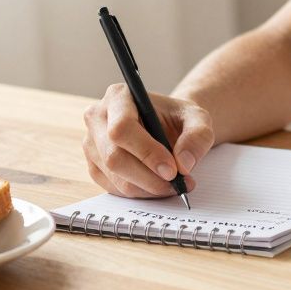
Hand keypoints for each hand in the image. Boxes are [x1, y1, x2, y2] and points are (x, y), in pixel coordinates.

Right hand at [82, 84, 214, 198]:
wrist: (168, 126)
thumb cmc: (178, 118)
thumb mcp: (198, 118)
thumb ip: (197, 136)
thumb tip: (184, 163)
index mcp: (118, 96)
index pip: (122, 128)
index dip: (146, 152)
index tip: (172, 169)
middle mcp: (98, 117)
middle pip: (114, 156)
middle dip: (149, 177)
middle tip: (177, 183)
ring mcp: (92, 143)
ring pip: (115, 177)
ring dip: (147, 188)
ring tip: (173, 185)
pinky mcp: (94, 166)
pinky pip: (114, 188)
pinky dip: (140, 193)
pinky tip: (157, 185)